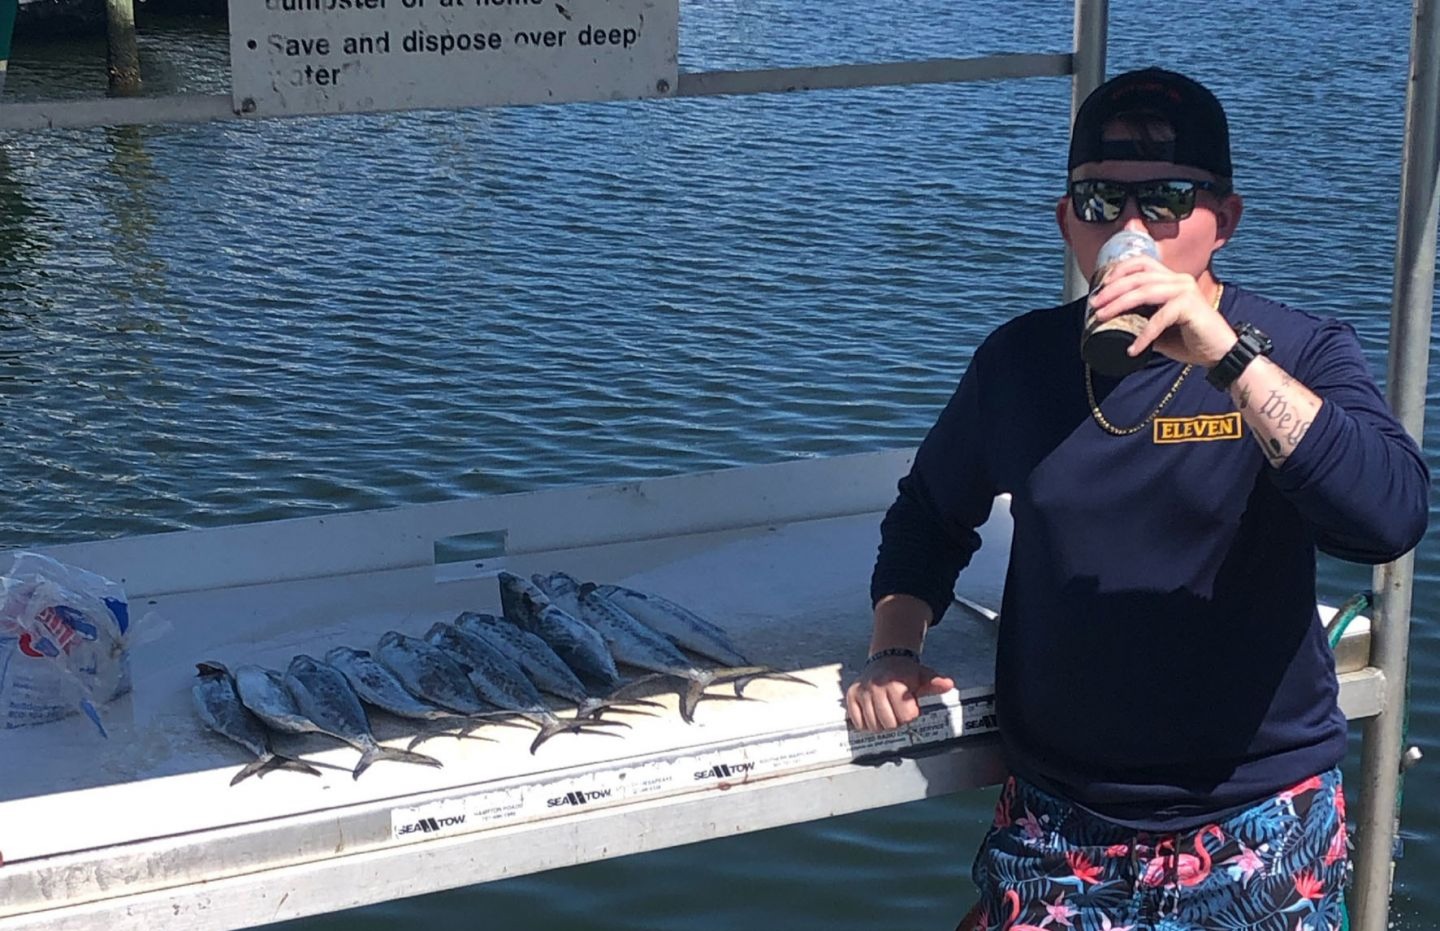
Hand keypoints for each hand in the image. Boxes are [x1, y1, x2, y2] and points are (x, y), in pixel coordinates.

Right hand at [845, 656, 954, 731]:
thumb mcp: (924, 676)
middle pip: (890, 724)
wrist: (886, 659)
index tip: (910, 705)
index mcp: (894, 682)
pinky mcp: (851, 696)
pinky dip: (867, 722)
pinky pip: (858, 722)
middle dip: (897, 719)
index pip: (905, 716)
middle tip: (897, 708)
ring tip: (886, 709)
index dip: (910, 713)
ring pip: (874, 725)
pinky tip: (874, 712)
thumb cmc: (906, 672)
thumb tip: (948, 684)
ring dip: (882, 722)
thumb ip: (935, 682)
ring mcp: (862, 692)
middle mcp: (876, 687)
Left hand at [1088, 256, 1235, 366]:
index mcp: (1171, 279)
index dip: (1118, 270)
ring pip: (1145, 291)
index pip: (1141, 263)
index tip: (1099, 287)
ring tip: (1101, 317)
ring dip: (1119, 304)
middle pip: (1138, 275)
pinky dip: (1144, 335)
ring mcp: (1186, 290)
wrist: (1220, 353)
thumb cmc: (1190, 339)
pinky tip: (1133, 349)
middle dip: (1111, 289)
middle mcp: (1179, 279)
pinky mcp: (1191, 306)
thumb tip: (1113, 323)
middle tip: (1094, 304)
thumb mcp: (1159, 326)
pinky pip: (1160, 318)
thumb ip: (1141, 319)